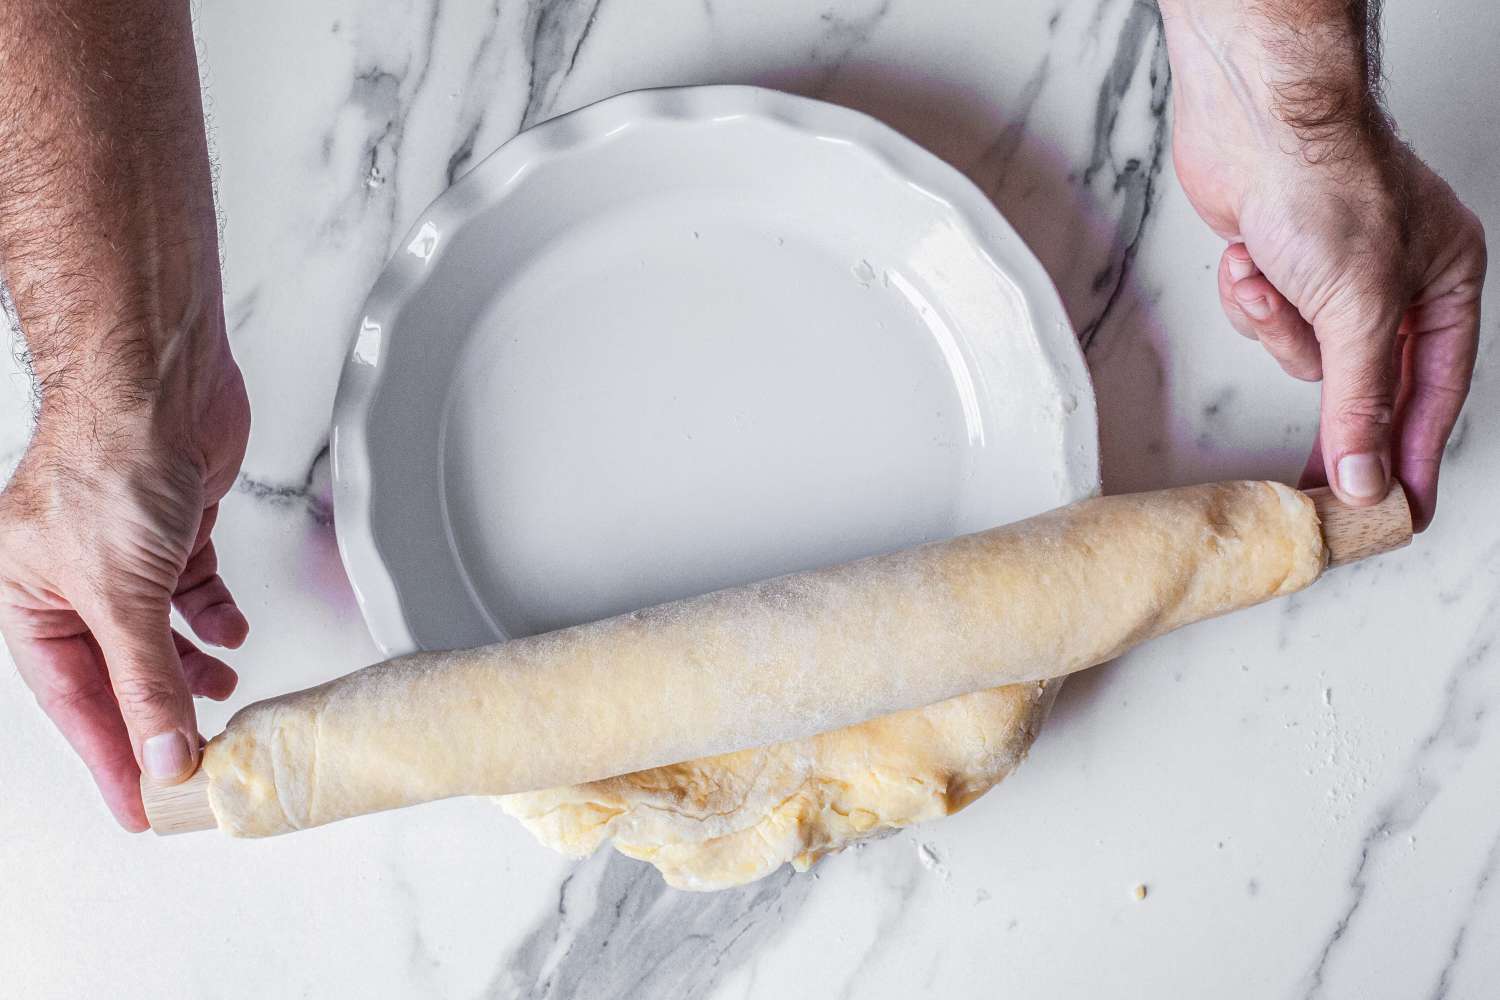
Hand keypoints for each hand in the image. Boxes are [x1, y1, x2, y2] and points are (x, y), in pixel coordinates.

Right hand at [0, 350, 250, 830]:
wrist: (156, 384)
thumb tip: (161, 751)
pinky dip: (215, 616)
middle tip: (196, 766)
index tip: (144, 807)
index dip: (111, 757)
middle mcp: (69, 580)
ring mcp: (122, 555)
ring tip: (226, 699)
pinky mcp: (170, 530)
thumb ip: (146, 678)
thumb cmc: (107, 463)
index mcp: (27, 599)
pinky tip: (232, 632)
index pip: (74, 701)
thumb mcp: (123, 595)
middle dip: (159, 715)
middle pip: (118, 671)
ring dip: (193, 670)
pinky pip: (192, 593)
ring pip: (159, 635)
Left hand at [1162, 3, 1484, 528]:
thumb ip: (1360, 401)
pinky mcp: (1280, 269)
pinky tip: (1244, 261)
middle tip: (1318, 484)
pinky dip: (1249, 300)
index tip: (1397, 513)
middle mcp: (1398, 283)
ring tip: (1266, 279)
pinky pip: (1265, 322)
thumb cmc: (1327, 183)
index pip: (1435, 394)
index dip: (1412, 456)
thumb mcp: (1358, 309)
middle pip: (1365, 383)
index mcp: (1448, 285)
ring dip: (1275, 327)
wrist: (1255, 120)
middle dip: (1330, 407)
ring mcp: (1335, 276)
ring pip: (1305, 356)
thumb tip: (1367, 476)